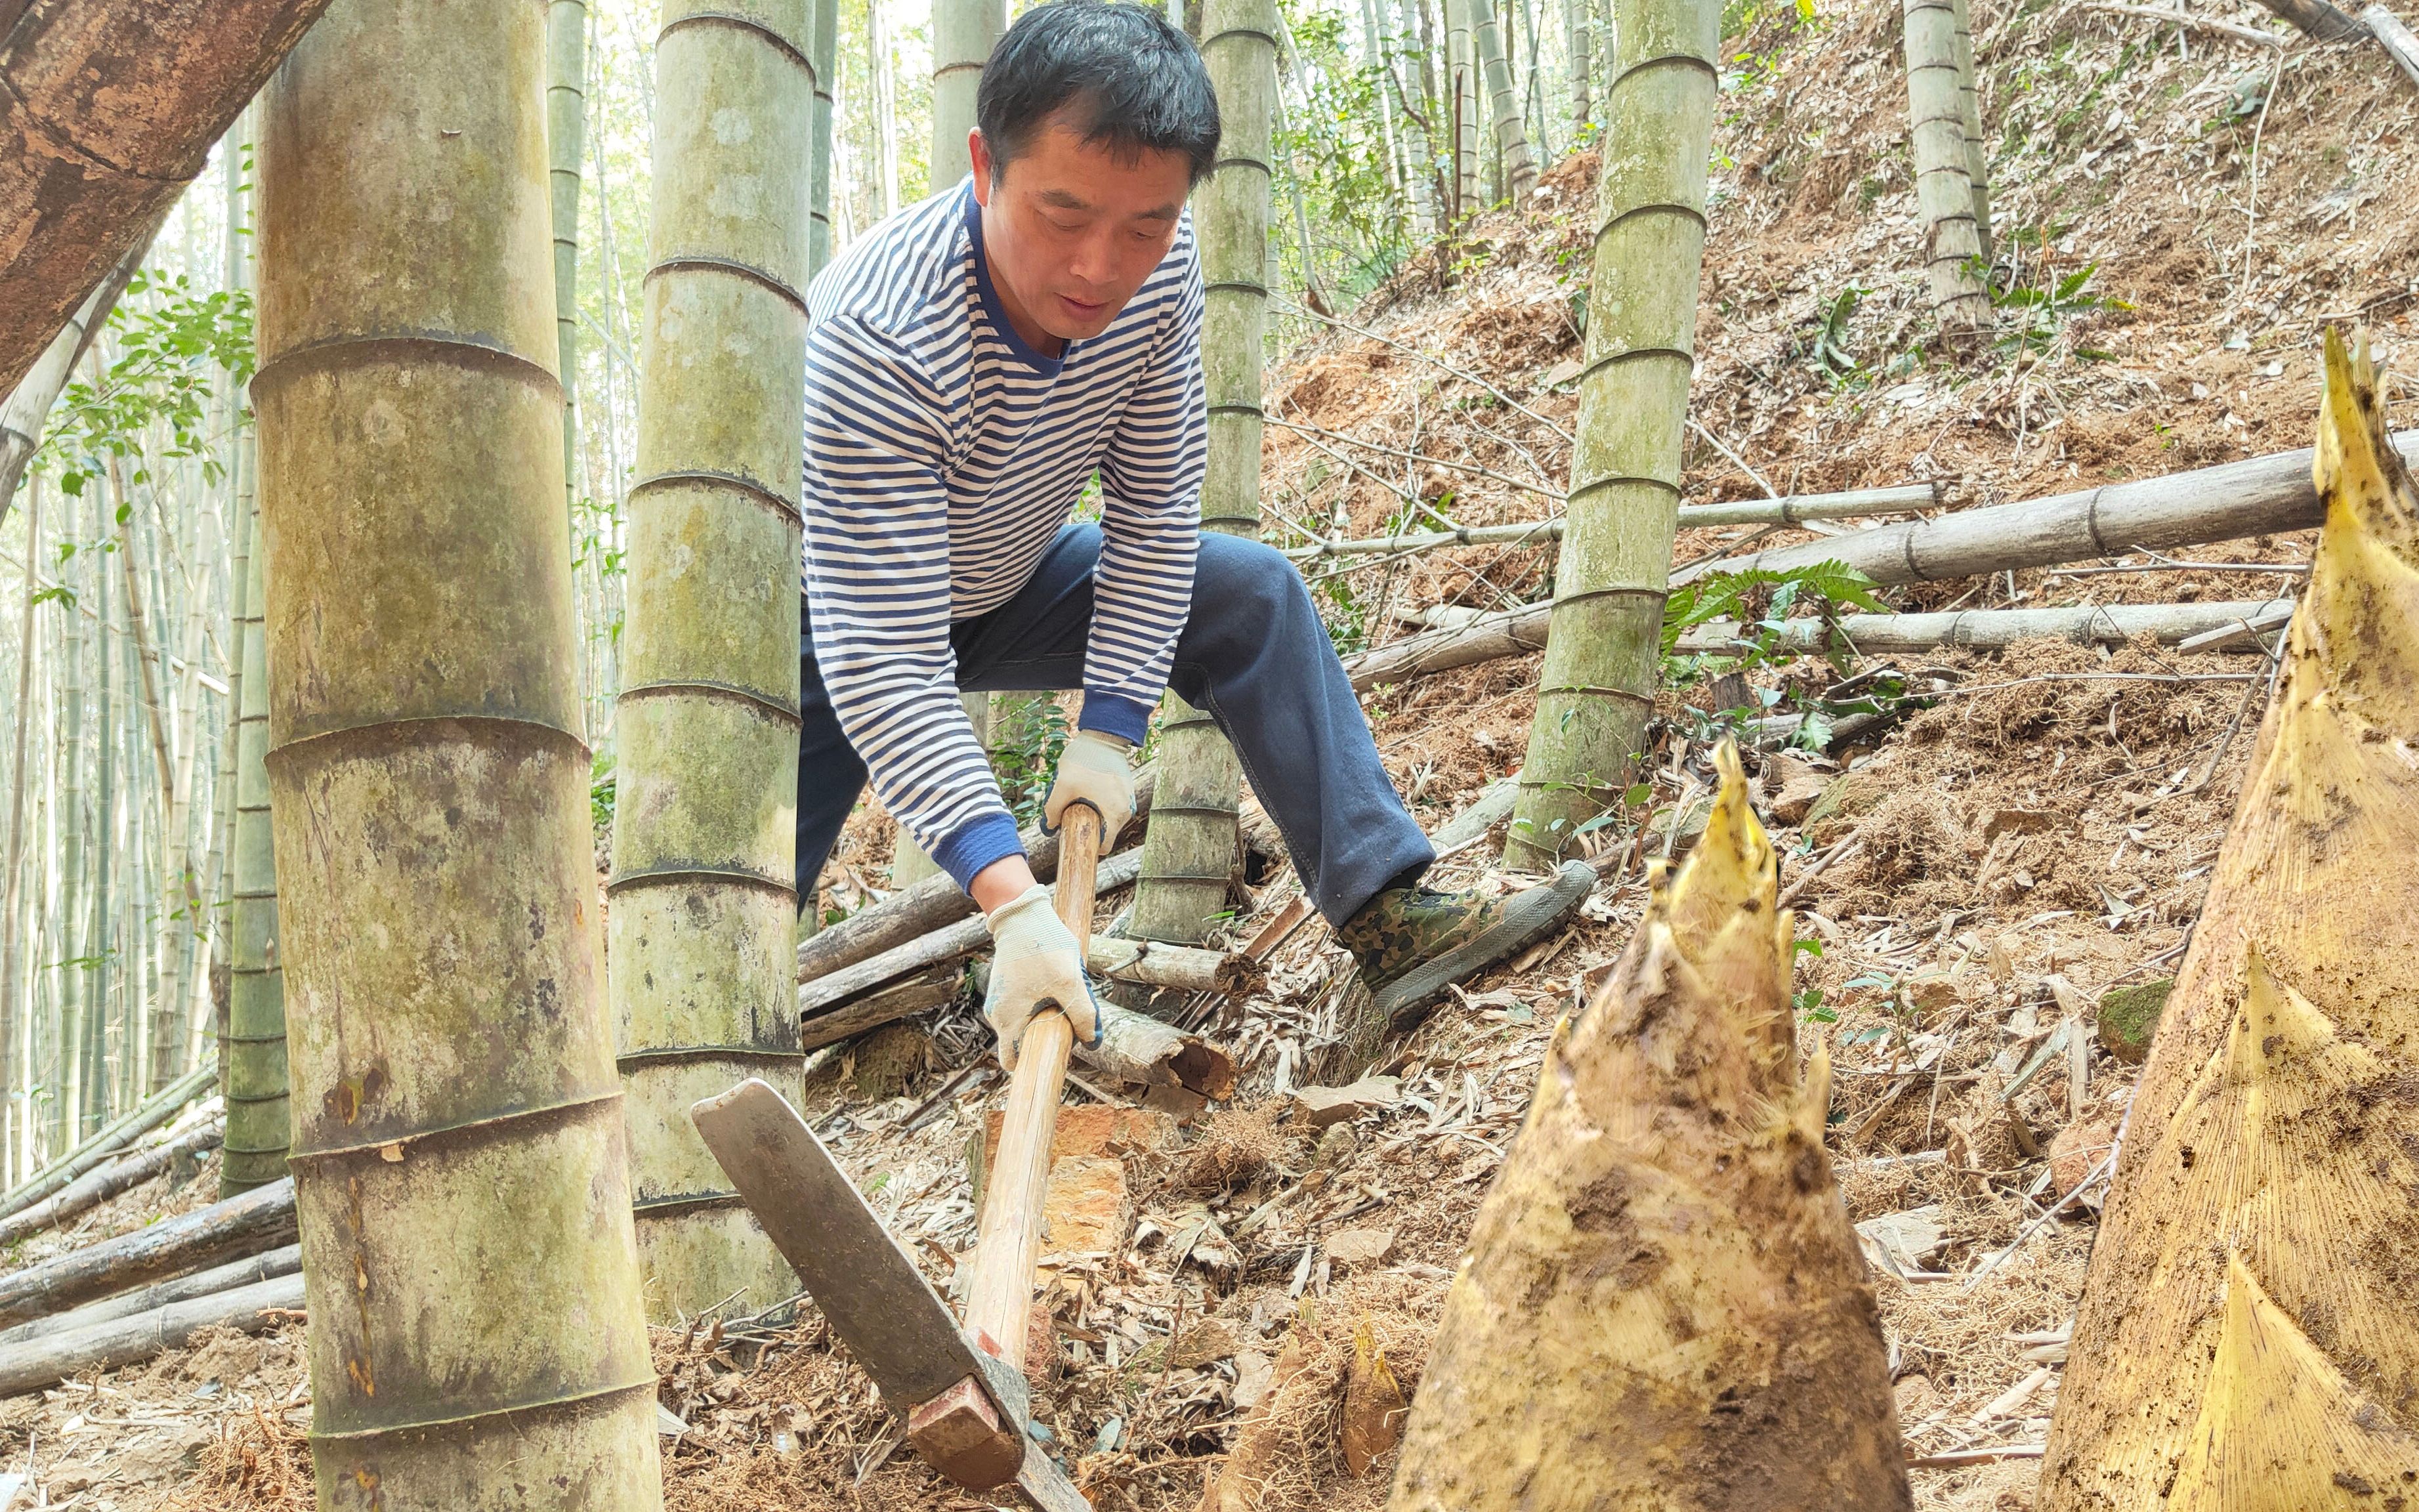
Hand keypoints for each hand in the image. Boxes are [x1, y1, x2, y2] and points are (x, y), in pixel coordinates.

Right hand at [981, 885, 1102, 1070]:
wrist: (1022, 914)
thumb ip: (1083, 1016)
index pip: (1014, 1062)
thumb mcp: (1070, 983)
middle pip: (1025, 1041)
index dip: (1036, 1062)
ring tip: (1061, 990)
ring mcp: (999, 1000)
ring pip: (1027, 1022)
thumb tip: (1091, 1042)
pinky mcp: (1006, 988)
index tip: (1057, 1050)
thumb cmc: (1043, 947)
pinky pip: (1025, 1006)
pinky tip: (1053, 980)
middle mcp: (997, 1015)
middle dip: (1047, 1034)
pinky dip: (1040, 1001)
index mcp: (1006, 1021)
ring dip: (1045, 1015)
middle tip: (1066, 1014)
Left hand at [1044, 730, 1135, 844]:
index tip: (1074, 834)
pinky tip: (1089, 787)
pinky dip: (1099, 801)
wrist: (1103, 736)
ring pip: (1107, 817)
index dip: (1086, 844)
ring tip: (1081, 795)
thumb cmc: (1085, 760)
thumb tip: (1049, 828)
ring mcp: (1128, 799)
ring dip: (1093, 811)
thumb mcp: (1062, 786)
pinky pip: (1111, 803)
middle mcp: (1126, 810)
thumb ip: (1052, 810)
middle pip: (1104, 831)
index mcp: (1115, 815)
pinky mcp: (1126, 789)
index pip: (1103, 847)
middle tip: (1073, 810)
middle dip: (1087, 825)